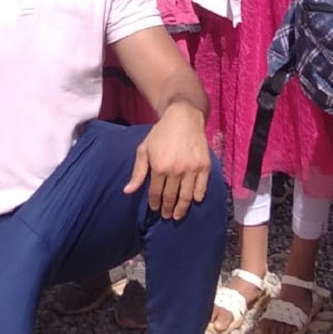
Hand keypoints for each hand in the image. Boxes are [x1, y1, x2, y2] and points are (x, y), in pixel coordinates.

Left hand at [124, 102, 209, 219]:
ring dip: (181, 209)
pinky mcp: (204, 167)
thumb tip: (128, 191)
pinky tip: (194, 201)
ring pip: (186, 197)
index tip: (155, 209)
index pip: (155, 193)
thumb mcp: (144, 149)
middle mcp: (175, 171)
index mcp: (159, 167)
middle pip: (170, 197)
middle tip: (167, 216)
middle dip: (167, 209)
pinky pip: (201, 188)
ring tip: (178, 215)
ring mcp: (191, 169)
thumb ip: (138, 172)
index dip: (154, 203)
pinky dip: (197, 197)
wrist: (183, 118)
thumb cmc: (161, 133)